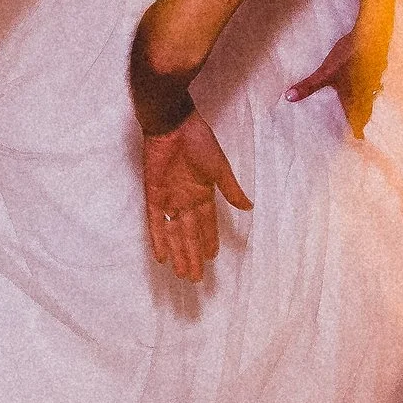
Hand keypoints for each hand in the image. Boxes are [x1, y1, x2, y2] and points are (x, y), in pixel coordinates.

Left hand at [143, 110, 250, 281]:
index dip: (210, 241)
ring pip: (175, 234)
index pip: (208, 224)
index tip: (212, 258)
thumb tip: (249, 208)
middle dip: (193, 256)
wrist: (174, 124)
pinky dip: (159, 240)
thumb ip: (231, 190)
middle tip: (196, 279)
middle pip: (190, 235)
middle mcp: (185, 200)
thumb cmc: (199, 141)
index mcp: (202, 193)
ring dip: (178, 254)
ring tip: (182, 274)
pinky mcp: (153, 196)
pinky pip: (155, 223)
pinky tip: (162, 257)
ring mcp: (169, 199)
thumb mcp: (220, 168)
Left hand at [282, 28, 381, 135]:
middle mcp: (368, 90)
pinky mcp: (375, 65)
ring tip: (361, 104)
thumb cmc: (348, 56)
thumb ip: (308, 86)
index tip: (359, 138)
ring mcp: (374, 78)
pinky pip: (372, 80)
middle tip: (360, 124)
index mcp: (356, 96)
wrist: (371, 34)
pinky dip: (368, 84)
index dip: (358, 129)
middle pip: (366, 108)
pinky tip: (364, 78)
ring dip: (366, 100)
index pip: (359, 118)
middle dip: (362, 117)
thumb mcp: (325, 72)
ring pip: (371, 94)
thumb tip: (289, 97)